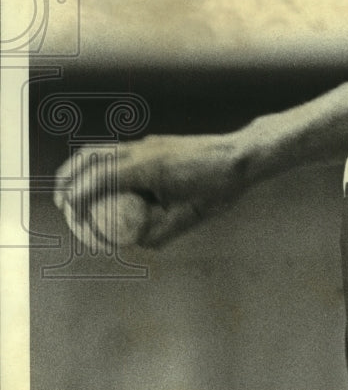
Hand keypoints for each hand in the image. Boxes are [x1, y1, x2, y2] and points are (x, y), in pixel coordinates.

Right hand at [53, 132, 248, 248]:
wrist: (243, 156)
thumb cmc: (220, 188)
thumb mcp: (191, 217)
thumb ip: (162, 232)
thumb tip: (138, 245)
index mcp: (150, 166)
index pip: (101, 177)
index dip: (78, 195)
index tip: (69, 213)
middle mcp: (145, 150)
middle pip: (93, 158)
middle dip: (71, 179)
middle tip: (63, 203)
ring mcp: (149, 144)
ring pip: (104, 150)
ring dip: (83, 168)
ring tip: (73, 190)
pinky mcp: (155, 144)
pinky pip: (120, 151)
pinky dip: (103, 163)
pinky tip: (104, 183)